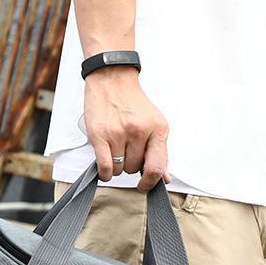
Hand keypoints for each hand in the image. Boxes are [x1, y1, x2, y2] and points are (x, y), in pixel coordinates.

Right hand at [83, 66, 170, 191]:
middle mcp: (139, 131)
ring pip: (119, 170)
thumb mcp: (153, 124)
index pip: (157, 168)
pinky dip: (105, 173)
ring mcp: (119, 133)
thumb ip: (159, 152)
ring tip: (115, 148)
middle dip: (129, 164)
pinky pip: (105, 168)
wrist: (112, 78)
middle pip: (134, 169)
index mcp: (157, 129)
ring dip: (116, 166)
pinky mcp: (100, 135)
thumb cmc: (132, 103)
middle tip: (125, 149)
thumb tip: (165, 179)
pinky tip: (105, 166)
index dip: (150, 182)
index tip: (144, 185)